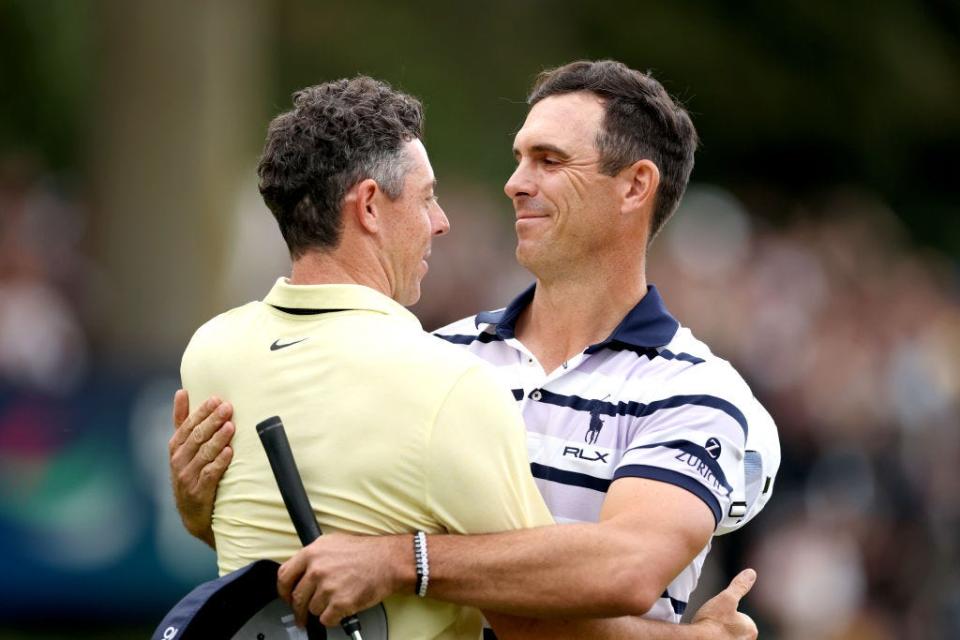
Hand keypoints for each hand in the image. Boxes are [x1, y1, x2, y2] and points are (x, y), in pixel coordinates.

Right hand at [168, 389, 234, 545]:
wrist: (193, 514)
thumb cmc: (191, 473)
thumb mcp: (183, 448)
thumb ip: (182, 421)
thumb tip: (181, 391)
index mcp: (176, 448)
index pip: (187, 425)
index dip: (201, 412)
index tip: (216, 398)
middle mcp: (179, 461)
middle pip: (196, 437)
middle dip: (212, 421)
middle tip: (228, 407)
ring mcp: (187, 477)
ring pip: (203, 454)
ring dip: (218, 439)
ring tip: (231, 426)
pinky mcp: (199, 492)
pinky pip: (210, 474)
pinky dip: (219, 463)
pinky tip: (229, 453)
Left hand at [277, 534, 411, 627]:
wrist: (389, 561)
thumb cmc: (367, 551)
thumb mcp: (334, 542)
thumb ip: (315, 556)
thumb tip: (303, 570)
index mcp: (312, 552)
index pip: (283, 576)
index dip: (283, 591)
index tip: (287, 597)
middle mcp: (317, 569)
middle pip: (297, 597)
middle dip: (300, 609)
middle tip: (303, 615)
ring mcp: (327, 586)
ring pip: (312, 609)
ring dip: (322, 610)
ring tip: (335, 602)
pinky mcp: (340, 603)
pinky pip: (326, 619)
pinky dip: (333, 618)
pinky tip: (341, 610)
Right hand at [690, 569, 757, 639]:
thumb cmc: (712, 621)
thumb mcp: (726, 598)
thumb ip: (739, 586)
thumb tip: (751, 573)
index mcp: (751, 629)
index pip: (742, 617)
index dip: (727, 613)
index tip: (718, 616)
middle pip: (735, 627)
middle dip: (725, 625)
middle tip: (713, 623)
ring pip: (728, 636)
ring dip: (720, 633)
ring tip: (710, 630)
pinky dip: (716, 638)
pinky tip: (708, 636)